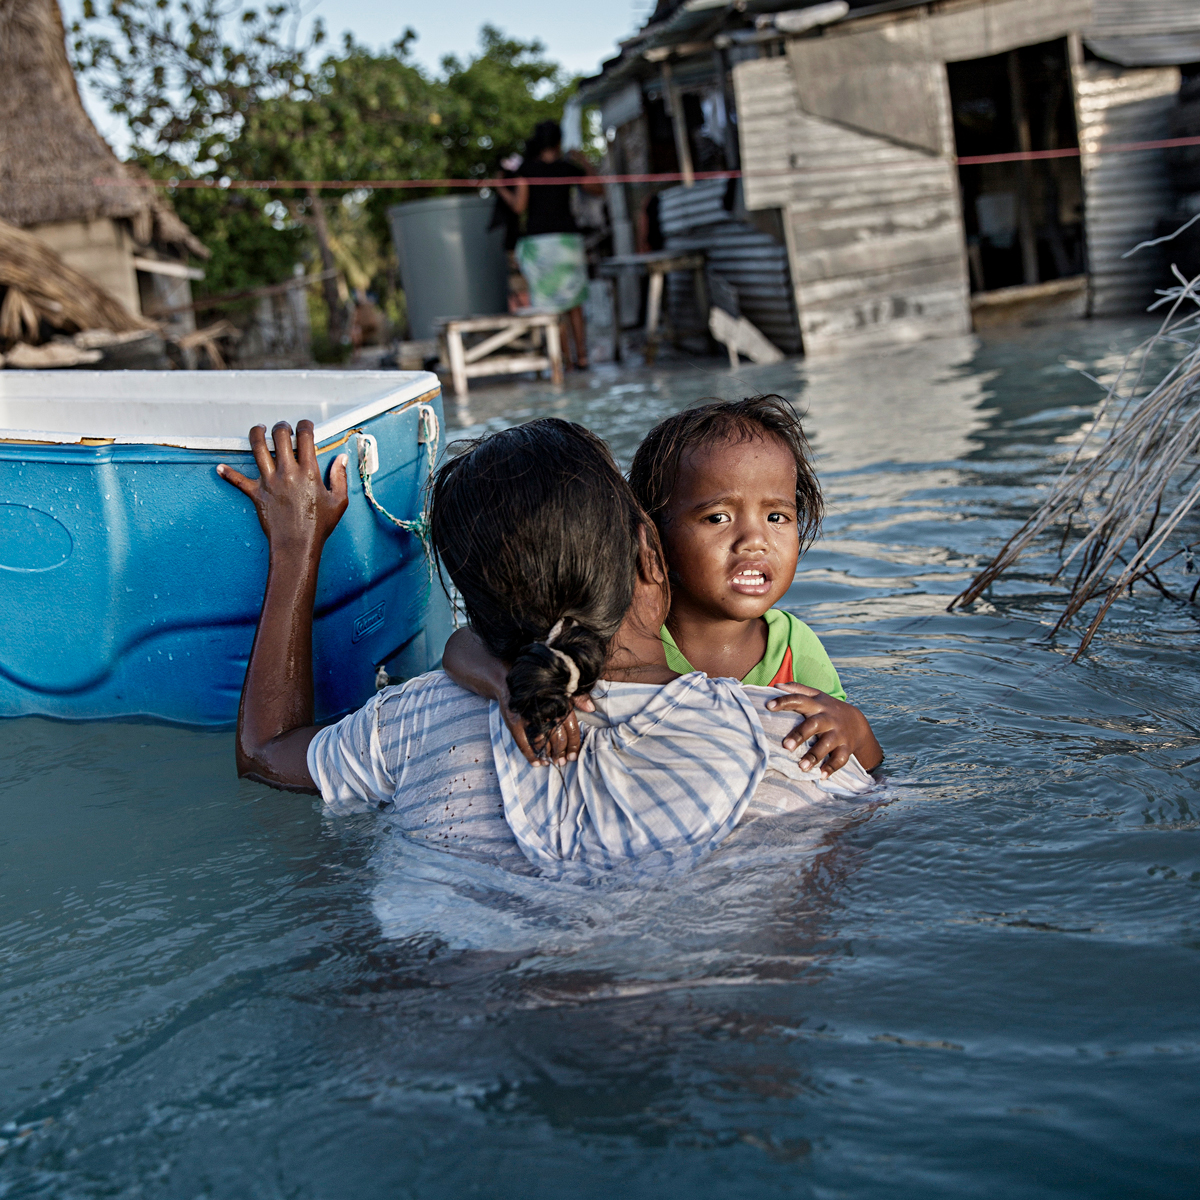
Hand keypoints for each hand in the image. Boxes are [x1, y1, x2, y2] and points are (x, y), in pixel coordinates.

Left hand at [217, 421, 347, 552]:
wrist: (297, 545)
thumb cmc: (319, 526)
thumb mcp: (339, 501)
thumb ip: (339, 477)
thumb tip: (341, 459)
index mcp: (309, 472)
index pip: (306, 438)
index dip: (306, 426)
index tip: (306, 426)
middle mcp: (287, 472)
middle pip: (280, 437)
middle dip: (282, 426)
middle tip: (283, 428)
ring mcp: (269, 482)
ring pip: (258, 448)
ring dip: (257, 434)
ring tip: (259, 430)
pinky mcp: (256, 494)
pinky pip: (238, 481)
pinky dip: (228, 473)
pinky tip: (220, 468)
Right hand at [500, 692, 594, 766]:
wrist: (510, 680)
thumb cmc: (537, 688)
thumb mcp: (559, 689)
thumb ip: (577, 698)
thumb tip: (591, 708)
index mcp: (558, 703)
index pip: (571, 728)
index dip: (573, 745)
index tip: (573, 756)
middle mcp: (544, 710)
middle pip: (557, 738)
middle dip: (560, 753)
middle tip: (561, 762)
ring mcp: (528, 717)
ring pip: (541, 743)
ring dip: (547, 756)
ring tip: (550, 763)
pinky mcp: (514, 723)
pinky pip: (524, 744)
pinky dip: (531, 756)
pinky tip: (536, 763)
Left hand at [765, 683, 882, 775]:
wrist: (857, 723)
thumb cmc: (827, 709)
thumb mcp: (816, 695)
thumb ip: (797, 689)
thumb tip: (775, 686)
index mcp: (817, 705)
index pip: (799, 699)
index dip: (784, 701)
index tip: (768, 706)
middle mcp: (827, 719)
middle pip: (813, 724)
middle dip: (799, 735)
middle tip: (785, 746)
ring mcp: (838, 734)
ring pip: (826, 744)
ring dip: (814, 756)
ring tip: (801, 767)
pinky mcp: (846, 748)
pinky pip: (840, 759)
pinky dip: (831, 768)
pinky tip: (821, 776)